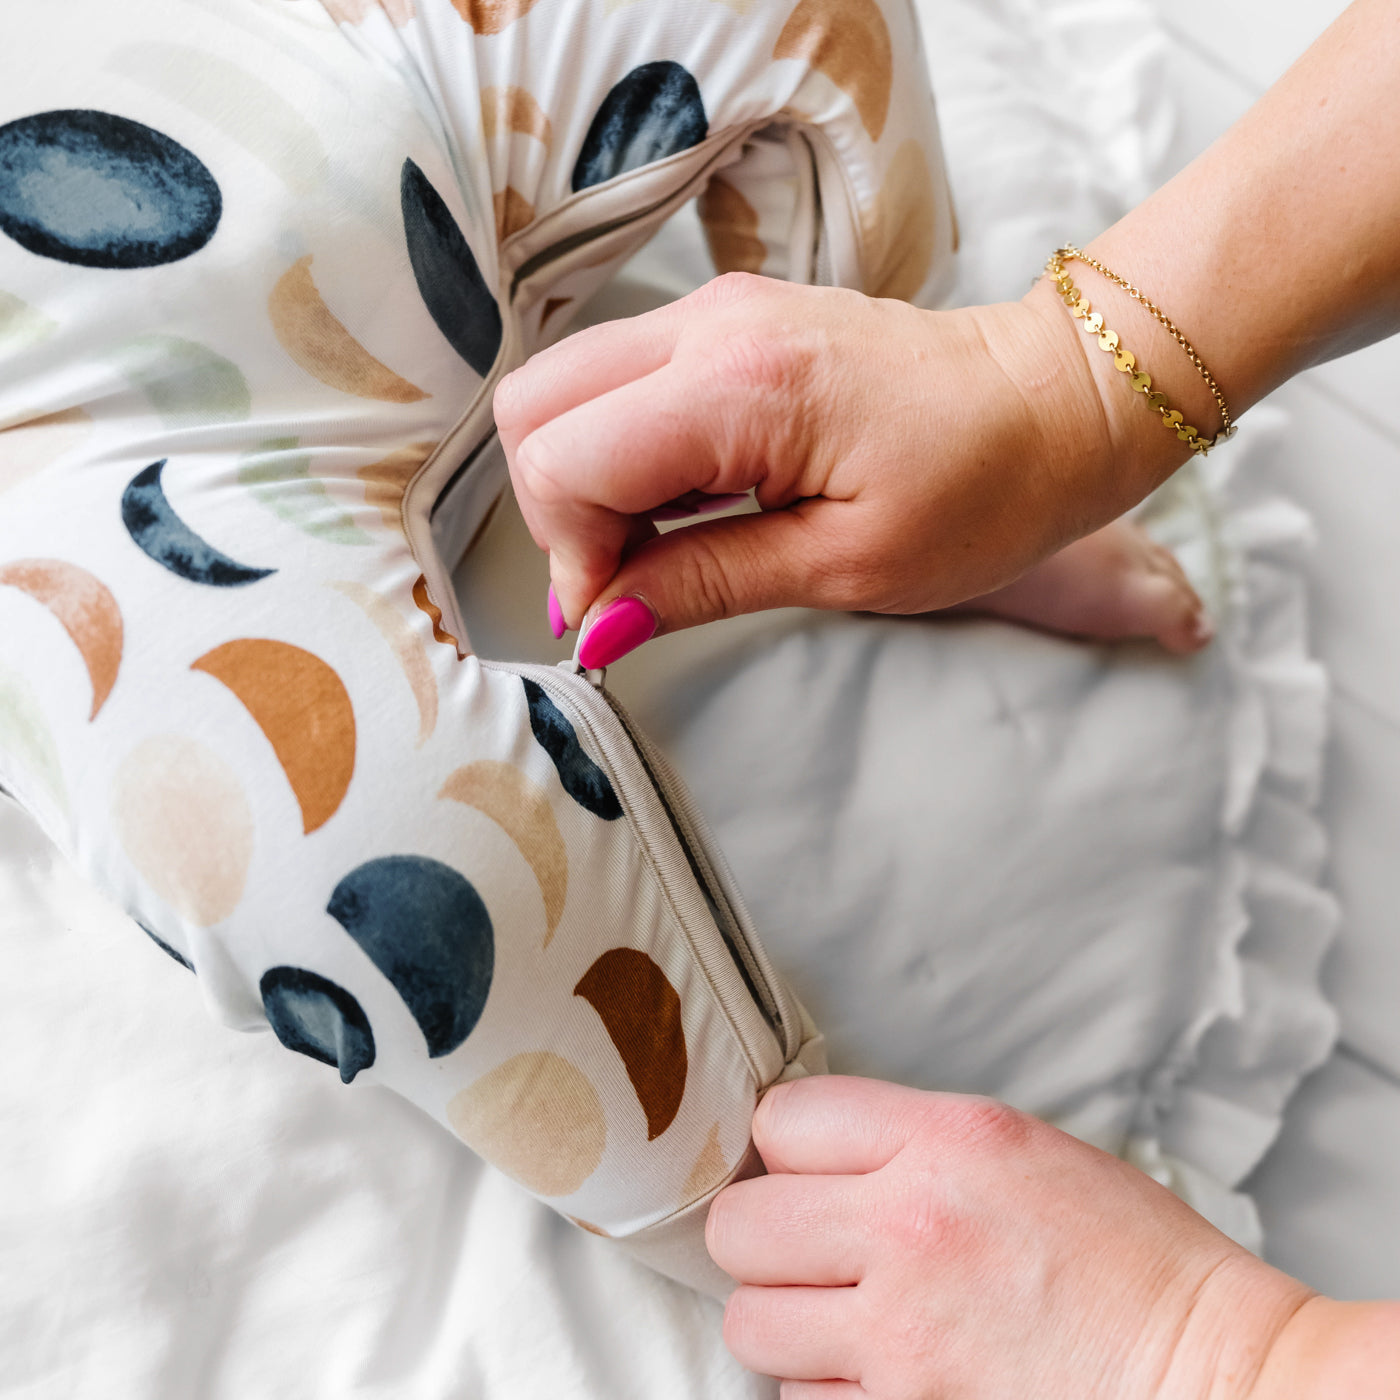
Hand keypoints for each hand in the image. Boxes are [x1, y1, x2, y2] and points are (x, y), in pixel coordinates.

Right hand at [495, 274, 1185, 643]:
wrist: (1059, 401)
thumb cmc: (986, 490)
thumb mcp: (843, 566)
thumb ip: (702, 584)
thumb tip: (599, 624)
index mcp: (741, 385)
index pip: (563, 459)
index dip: (574, 553)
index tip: (625, 609)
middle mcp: (711, 325)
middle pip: (536, 404)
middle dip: (561, 510)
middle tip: (635, 577)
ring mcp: (717, 310)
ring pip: (567, 385)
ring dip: (589, 478)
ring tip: (670, 543)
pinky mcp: (731, 319)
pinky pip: (623, 377)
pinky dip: (625, 448)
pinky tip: (692, 500)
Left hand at [706, 1076, 1313, 1399]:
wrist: (1216, 1377)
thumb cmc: (1136, 1266)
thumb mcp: (1021, 1150)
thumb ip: (909, 1142)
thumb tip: (814, 1157)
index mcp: (946, 1141)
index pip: (784, 1120)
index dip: (786, 1148)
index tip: (801, 1172)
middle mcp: (910, 1228)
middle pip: (742, 1224)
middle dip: (765, 1237)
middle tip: (808, 1251)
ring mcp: (902, 1337)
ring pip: (752, 1320)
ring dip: (786, 1321)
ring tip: (843, 1320)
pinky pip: (800, 1397)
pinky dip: (826, 1388)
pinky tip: (880, 1374)